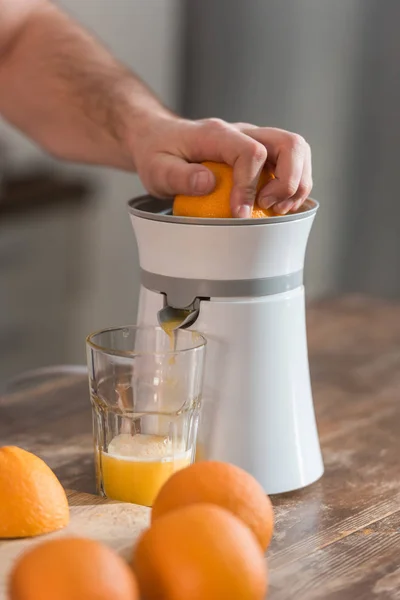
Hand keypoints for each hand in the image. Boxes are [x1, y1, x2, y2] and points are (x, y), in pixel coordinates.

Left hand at [131, 114, 312, 216]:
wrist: (159, 136)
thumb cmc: (157, 153)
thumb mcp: (156, 168)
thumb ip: (179, 176)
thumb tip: (208, 184)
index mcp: (218, 134)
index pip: (251, 152)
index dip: (250, 186)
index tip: (239, 213)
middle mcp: (243, 132)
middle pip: (289, 143)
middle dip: (289, 181)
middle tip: (269, 207)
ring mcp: (255, 141)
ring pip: (297, 151)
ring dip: (297, 184)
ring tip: (277, 210)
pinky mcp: (261, 154)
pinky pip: (290, 164)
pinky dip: (292, 186)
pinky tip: (276, 207)